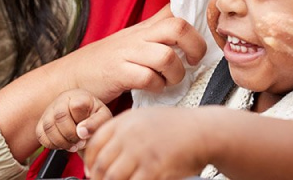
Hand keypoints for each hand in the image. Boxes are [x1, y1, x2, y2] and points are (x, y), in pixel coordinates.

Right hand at [36, 89, 111, 151]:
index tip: (86, 132)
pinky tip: (62, 144)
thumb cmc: (95, 116)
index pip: (76, 106)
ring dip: (61, 142)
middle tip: (79, 142)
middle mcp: (62, 99)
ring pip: (48, 126)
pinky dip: (51, 144)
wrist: (84, 116)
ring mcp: (50, 109)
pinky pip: (40, 134)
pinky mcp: (42, 121)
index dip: (81, 123)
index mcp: (80, 96)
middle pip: (59, 116)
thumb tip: (81, 132)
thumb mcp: (103, 118)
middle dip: (70, 135)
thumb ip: (96, 123)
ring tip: (72, 145)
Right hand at [64, 7, 206, 103]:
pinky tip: (153, 88)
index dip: (196, 11)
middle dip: (195, 46)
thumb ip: (155, 37)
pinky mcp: (118, 73)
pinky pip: (148, 78)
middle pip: (178, 26)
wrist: (69, 76)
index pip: (174, 8)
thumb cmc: (104, 63)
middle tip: (193, 60)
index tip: (208, 25)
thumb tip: (186, 35)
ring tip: (169, 80)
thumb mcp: (131, 43)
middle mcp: (137, 36)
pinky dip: (157, 86)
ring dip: (175, 73)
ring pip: (167, 56)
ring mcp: (127, 53)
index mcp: (143, 28)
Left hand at [84, 107, 209, 179]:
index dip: (89, 160)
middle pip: (101, 162)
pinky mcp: (153, 168)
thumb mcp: (144, 118)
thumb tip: (105, 150)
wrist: (203, 131)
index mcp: (124, 121)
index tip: (91, 170)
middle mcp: (129, 135)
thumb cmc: (177, 126)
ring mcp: (140, 152)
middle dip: (98, 177)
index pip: (95, 142)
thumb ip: (124, 131)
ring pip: (113, 177)